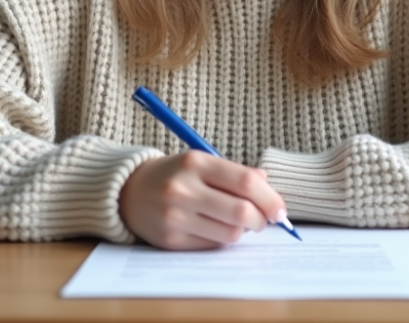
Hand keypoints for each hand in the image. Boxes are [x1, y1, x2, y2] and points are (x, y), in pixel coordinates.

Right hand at [118, 152, 286, 249]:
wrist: (128, 192)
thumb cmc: (174, 175)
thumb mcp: (201, 163)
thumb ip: (235, 173)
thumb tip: (268, 185)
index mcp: (195, 163)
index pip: (246, 182)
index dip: (270, 198)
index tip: (280, 209)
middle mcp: (183, 189)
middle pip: (242, 212)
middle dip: (261, 220)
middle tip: (264, 220)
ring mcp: (175, 217)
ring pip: (230, 233)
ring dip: (242, 231)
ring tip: (237, 222)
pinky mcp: (170, 240)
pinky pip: (212, 245)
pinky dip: (221, 239)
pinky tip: (214, 228)